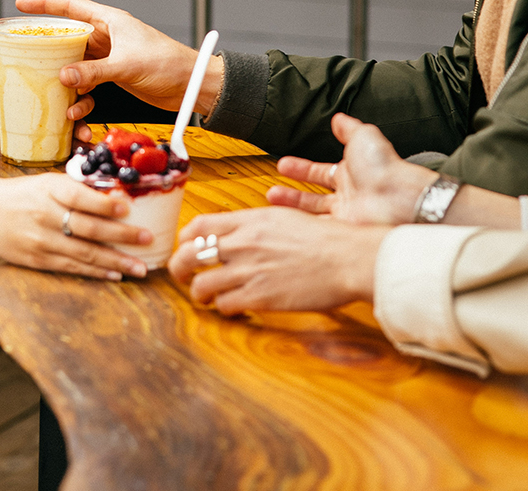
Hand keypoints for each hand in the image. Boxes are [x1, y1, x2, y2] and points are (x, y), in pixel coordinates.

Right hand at [0, 173, 153, 280]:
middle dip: (121, 235)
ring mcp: (40, 240)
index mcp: (49, 190)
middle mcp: (45, 215)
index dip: (104, 204)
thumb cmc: (21, 193)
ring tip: (139, 267)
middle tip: (147, 239)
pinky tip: (115, 274)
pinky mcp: (36, 260)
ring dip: (115, 261)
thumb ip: (76, 189)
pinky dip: (95, 271)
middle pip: (88, 228)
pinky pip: (71, 267)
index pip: (79, 197)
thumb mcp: (46, 182)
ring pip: (84, 253)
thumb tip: (117, 194)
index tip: (128, 207)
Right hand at [12, 0, 222, 116]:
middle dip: (43, 52)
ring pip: (74, 66)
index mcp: (109, 21)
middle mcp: (106, 37)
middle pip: (66, 40)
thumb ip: (94, 71)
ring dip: (61, 82)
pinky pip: (87, 85)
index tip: (21, 4)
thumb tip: (63, 76)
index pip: (70, 6)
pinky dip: (79, 99)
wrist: (191, 86)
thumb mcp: (127, 65)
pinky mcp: (113, 77)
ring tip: (45, 94)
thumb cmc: (168, 64)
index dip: (44, 3)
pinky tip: (74, 112)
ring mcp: (108, 58)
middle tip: (19, 61)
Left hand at [165, 207, 387, 313]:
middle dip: (179, 269)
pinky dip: (224, 309)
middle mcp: (243, 244)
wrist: (348, 259)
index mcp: (249, 220)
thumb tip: (239, 232)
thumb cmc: (326, 239)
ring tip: (208, 297)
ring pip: (200, 286)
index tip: (188, 248)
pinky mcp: (259, 297)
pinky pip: (224, 305)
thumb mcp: (286, 217)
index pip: (198, 226)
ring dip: (200, 294)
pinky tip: (234, 308)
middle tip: (184, 277)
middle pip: (188, 256)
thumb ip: (256, 225)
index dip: (186, 239)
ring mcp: (249, 271)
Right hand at [267, 113, 438, 223]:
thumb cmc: (385, 168)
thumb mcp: (363, 137)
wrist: (398, 199)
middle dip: (291, 194)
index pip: (320, 172)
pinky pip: (319, 231)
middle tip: (271, 192)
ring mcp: (346, 216)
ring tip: (272, 204)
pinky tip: (287, 224)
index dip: (301, 168)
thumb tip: (339, 118)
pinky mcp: (344, 233)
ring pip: (313, 216)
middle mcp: (348, 196)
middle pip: (313, 197)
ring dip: (293, 210)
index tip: (283, 165)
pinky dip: (303, 228)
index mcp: (351, 174)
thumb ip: (349, 128)